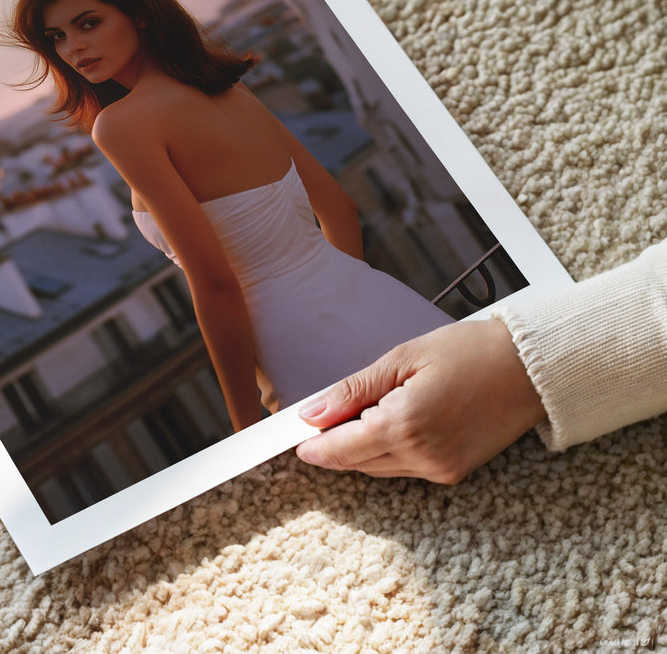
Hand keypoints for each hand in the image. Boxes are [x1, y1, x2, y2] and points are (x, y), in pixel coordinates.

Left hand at [295, 319, 546, 483]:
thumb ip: (354, 390)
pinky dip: (387, 450)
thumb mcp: (402, 359)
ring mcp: (441, 469)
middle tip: (320, 418)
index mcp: (405, 425)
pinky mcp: (455, 472)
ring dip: (360, 447)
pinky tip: (386, 423)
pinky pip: (405, 468)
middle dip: (335, 444)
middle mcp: (423, 457)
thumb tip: (313, 413)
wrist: (530, 368)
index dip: (315, 446)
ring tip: (355, 414)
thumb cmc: (469, 351)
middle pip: (358, 462)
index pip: (342, 448)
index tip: (294, 440)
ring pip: (379, 468)